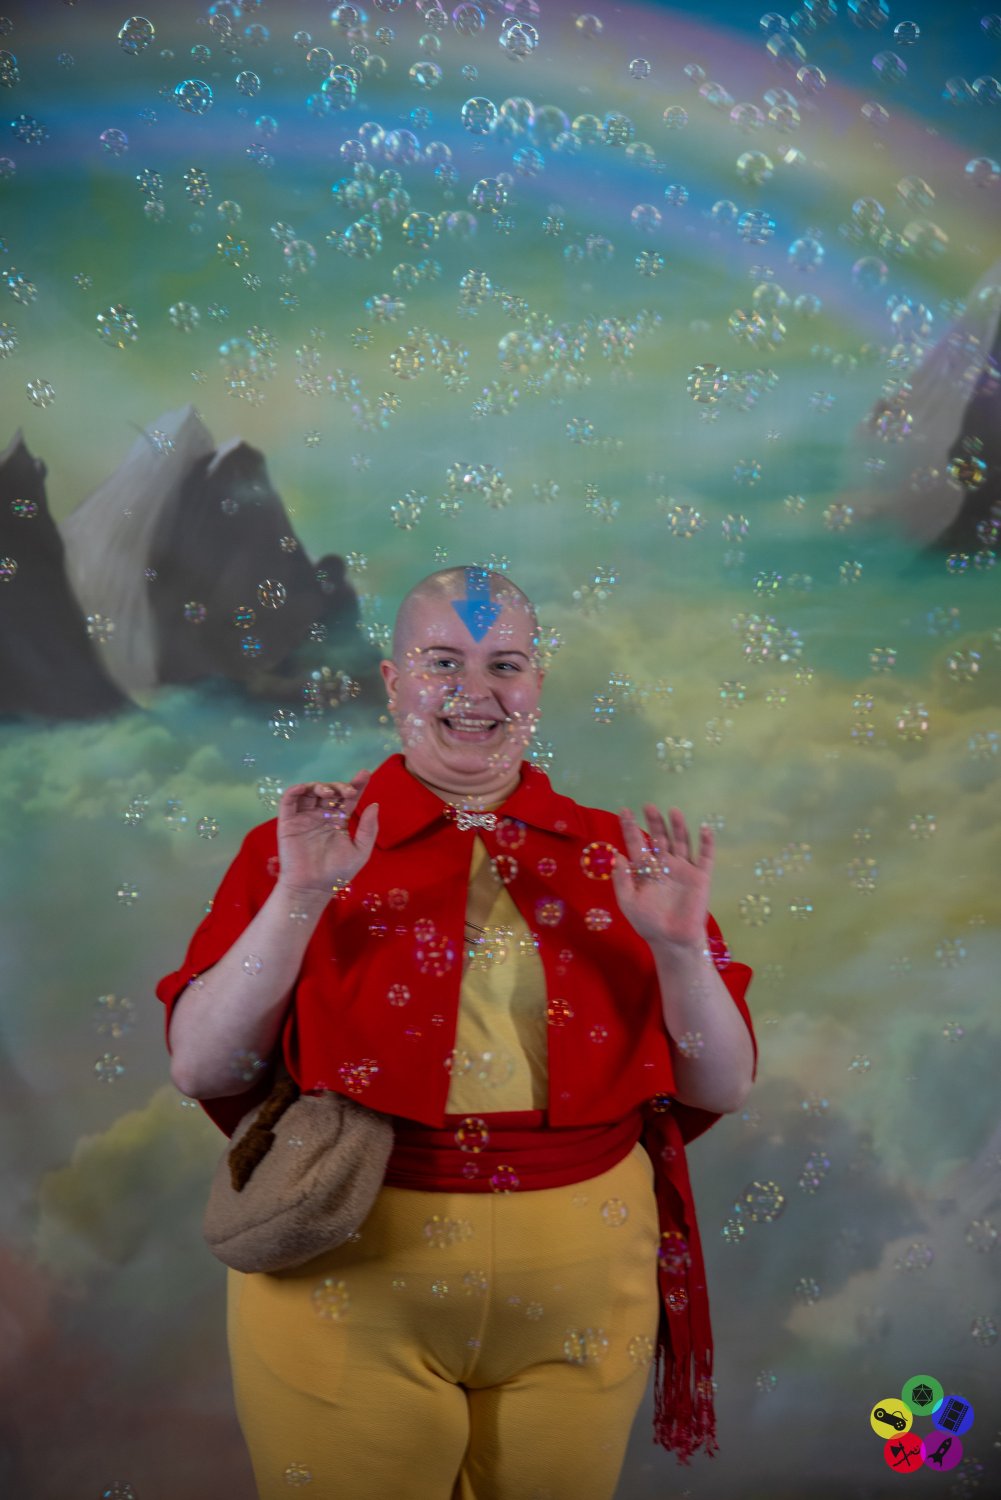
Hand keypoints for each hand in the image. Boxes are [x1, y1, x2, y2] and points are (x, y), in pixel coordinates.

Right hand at [275, 769, 377, 896]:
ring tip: (329, 794)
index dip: (357, 784)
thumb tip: (375, 804)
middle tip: (347, 791)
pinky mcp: (288, 822)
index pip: (348, 798)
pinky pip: (289, 801)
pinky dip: (295, 791)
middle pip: (330, 792)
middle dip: (339, 786)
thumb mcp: (360, 851)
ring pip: (310, 792)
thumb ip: (369, 829)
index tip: (365, 774)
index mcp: (339, 821)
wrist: (313, 888)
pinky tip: (305, 789)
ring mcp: (304, 817)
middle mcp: (321, 816)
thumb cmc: (337, 873)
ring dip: (319, 786)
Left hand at [609, 804, 712, 952]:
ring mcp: (683, 869)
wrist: (673, 941)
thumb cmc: (648, 923)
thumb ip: (622, 880)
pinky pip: (705, 857)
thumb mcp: (629, 902)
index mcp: (646, 870)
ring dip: (678, 827)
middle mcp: (664, 865)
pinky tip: (704, 829)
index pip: (637, 844)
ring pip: (681, 842)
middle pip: (659, 838)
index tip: (624, 811)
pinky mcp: (701, 877)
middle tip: (648, 806)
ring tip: (673, 811)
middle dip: (654, 822)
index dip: (630, 828)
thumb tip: (616, 855)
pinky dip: (706, 843)